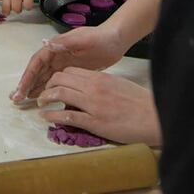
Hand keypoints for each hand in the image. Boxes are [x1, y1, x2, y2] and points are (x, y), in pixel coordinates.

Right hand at [11, 25, 125, 100]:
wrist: (116, 40)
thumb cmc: (100, 38)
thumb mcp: (84, 39)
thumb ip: (66, 42)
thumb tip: (46, 45)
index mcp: (56, 46)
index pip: (36, 62)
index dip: (27, 76)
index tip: (21, 89)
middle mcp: (56, 54)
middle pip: (37, 71)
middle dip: (26, 84)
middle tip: (15, 99)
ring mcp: (62, 63)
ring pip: (43, 77)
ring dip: (33, 87)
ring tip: (23, 100)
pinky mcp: (71, 70)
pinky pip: (54, 81)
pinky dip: (46, 88)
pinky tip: (41, 98)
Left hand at [37, 67, 161, 146]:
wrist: (154, 118)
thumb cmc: (139, 102)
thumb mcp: (118, 85)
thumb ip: (100, 83)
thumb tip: (85, 86)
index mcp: (100, 77)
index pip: (70, 71)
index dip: (58, 76)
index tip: (53, 83)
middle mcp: (94, 88)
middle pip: (61, 79)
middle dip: (48, 85)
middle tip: (43, 93)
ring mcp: (93, 105)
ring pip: (61, 94)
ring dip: (45, 98)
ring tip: (40, 103)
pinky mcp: (95, 122)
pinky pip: (67, 115)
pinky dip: (52, 115)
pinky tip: (45, 116)